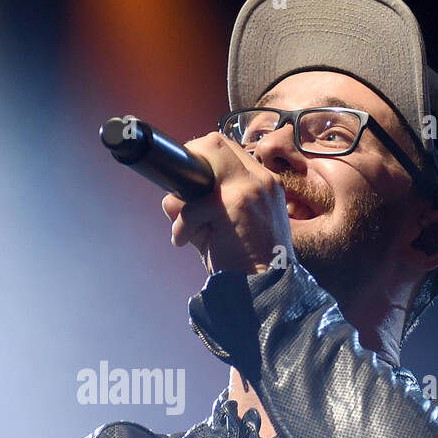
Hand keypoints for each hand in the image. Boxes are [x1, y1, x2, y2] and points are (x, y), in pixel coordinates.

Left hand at [161, 132, 295, 275]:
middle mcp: (262, 181)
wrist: (268, 294)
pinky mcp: (235, 205)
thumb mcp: (224, 231)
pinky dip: (182, 227)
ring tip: (187, 228)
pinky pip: (192, 207)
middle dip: (189, 164)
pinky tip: (186, 242)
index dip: (203, 159)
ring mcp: (250, 189)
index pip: (230, 150)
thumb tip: (169, 199)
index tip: (190, 183)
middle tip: (180, 196)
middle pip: (215, 143)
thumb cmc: (246, 267)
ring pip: (202, 165)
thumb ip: (199, 210)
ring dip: (185, 199)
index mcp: (266, 184)